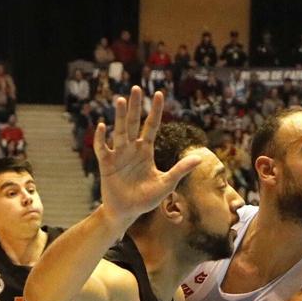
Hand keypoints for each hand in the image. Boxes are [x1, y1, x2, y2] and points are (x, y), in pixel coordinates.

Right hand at [94, 87, 205, 222]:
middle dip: (135, 107)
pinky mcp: (106, 164)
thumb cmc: (147, 199)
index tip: (159, 94)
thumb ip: (180, 170)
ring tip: (121, 100)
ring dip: (120, 117)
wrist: (127, 212)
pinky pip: (103, 149)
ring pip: (119, 131)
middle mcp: (132, 149)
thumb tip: (200, 158)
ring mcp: (118, 155)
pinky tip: (103, 127)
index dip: (156, 111)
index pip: (152, 126)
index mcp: (146, 151)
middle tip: (137, 88)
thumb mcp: (166, 183)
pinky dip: (102, 139)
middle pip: (134, 123)